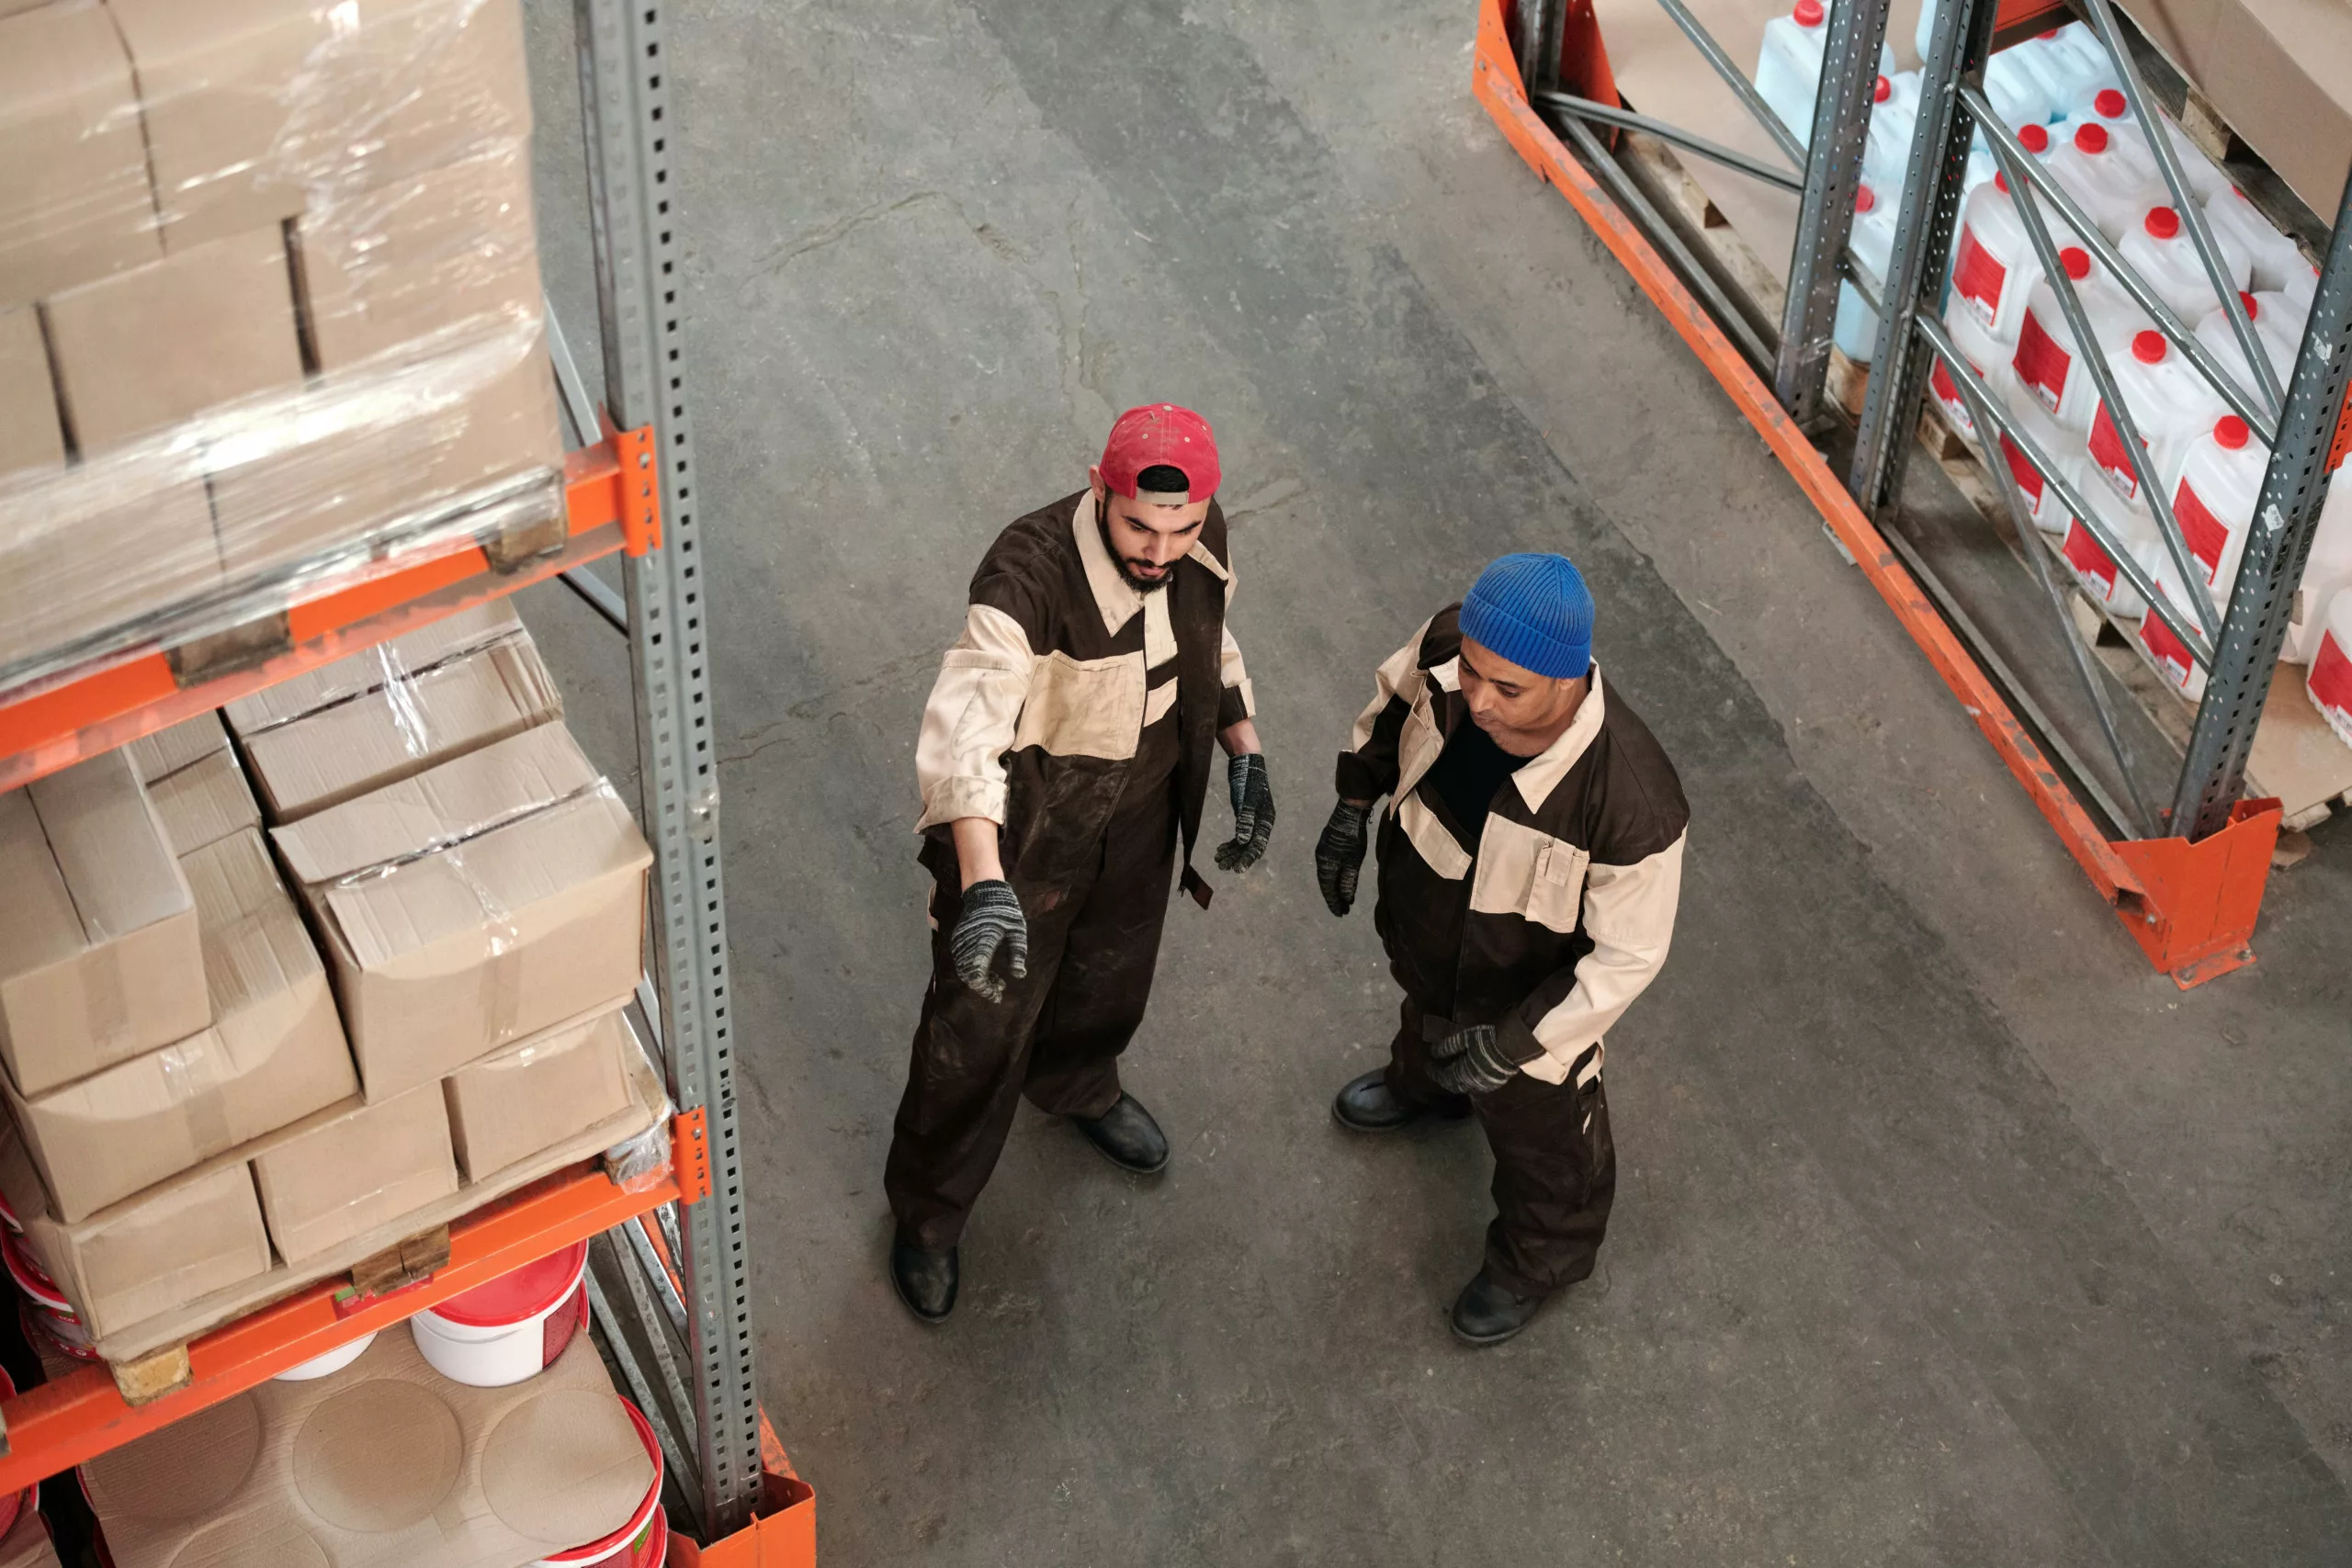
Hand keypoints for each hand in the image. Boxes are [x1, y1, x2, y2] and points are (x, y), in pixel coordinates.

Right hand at [950, 879, 1026, 1002]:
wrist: (983, 888)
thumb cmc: (1004, 908)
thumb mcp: (1017, 930)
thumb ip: (1017, 954)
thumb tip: (1019, 975)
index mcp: (981, 943)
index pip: (977, 975)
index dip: (986, 989)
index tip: (998, 994)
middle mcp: (966, 944)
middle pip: (968, 976)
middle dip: (984, 986)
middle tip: (1000, 989)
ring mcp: (959, 941)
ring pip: (964, 969)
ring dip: (979, 979)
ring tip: (997, 982)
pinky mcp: (958, 938)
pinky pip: (962, 960)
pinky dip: (973, 969)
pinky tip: (987, 970)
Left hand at [1214, 753, 1275, 871]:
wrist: (1245, 764)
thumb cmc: (1248, 781)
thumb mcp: (1245, 801)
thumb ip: (1245, 821)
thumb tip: (1242, 842)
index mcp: (1265, 820)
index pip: (1257, 845)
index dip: (1247, 858)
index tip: (1237, 870)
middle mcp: (1261, 823)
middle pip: (1249, 846)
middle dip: (1236, 857)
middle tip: (1222, 867)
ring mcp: (1253, 820)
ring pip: (1243, 842)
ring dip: (1231, 852)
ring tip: (1218, 860)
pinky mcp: (1244, 816)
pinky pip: (1239, 834)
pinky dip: (1230, 843)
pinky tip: (1221, 849)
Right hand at [1314, 800, 1369, 915]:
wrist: (1349, 814)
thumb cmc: (1353, 838)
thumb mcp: (1353, 862)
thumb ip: (1348, 881)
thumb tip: (1346, 898)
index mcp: (1325, 865)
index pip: (1328, 889)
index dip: (1334, 902)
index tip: (1341, 914)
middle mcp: (1320, 860)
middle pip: (1326, 884)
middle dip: (1334, 898)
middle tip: (1342, 911)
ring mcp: (1322, 852)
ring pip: (1327, 876)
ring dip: (1334, 888)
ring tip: (1343, 899)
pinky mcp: (1327, 846)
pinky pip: (1328, 868)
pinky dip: (1334, 878)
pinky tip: (1340, 881)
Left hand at [1427, 1023, 1531, 1095]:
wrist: (1514, 1046)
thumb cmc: (1487, 1040)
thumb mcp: (1465, 1038)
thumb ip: (1449, 1046)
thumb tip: (1433, 1052)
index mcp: (1463, 1072)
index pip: (1444, 1077)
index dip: (1434, 1072)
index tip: (1428, 1066)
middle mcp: (1472, 1083)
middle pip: (1454, 1085)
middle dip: (1444, 1079)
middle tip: (1438, 1072)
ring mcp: (1485, 1085)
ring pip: (1466, 1087)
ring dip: (1456, 1082)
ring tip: (1452, 1073)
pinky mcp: (1495, 1083)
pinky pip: (1477, 1087)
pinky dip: (1468, 1082)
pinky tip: (1469, 1075)